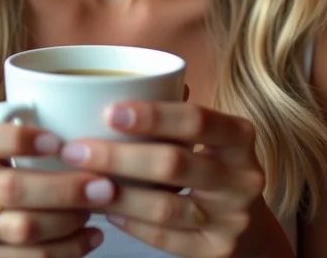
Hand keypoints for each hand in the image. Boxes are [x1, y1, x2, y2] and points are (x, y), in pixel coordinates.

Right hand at [0, 118, 115, 257]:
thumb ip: (17, 123)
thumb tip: (83, 112)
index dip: (17, 139)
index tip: (58, 141)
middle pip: (11, 189)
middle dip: (65, 188)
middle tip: (103, 184)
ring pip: (23, 228)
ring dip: (70, 219)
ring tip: (99, 207)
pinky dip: (67, 249)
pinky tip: (90, 235)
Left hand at [58, 102, 289, 257]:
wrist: (251, 228)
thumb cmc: (214, 168)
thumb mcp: (209, 139)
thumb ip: (175, 117)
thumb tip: (116, 86)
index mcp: (240, 137)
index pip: (196, 120)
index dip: (153, 114)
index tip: (108, 111)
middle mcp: (243, 178)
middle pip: (174, 164)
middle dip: (118, 156)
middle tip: (75, 150)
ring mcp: (233, 219)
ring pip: (165, 207)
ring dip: (116, 194)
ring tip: (82, 183)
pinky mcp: (217, 251)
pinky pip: (165, 238)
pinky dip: (131, 223)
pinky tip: (107, 210)